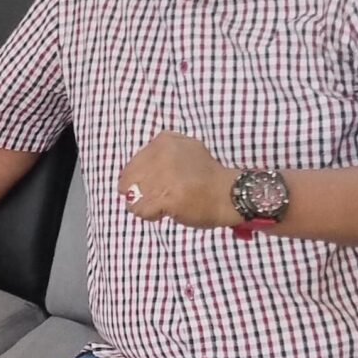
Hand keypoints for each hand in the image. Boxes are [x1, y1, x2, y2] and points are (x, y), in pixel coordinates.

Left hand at [118, 130, 237, 228]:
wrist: (229, 194)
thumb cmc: (207, 177)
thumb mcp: (185, 150)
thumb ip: (161, 155)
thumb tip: (132, 174)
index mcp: (163, 141)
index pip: (131, 166)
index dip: (139, 182)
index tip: (155, 187)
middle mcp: (160, 154)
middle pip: (128, 183)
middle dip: (140, 195)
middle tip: (159, 199)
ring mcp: (163, 175)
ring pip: (133, 199)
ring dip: (145, 207)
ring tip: (163, 206)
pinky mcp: (166, 196)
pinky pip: (141, 211)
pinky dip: (151, 216)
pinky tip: (166, 213)